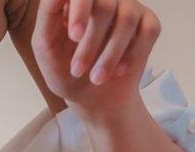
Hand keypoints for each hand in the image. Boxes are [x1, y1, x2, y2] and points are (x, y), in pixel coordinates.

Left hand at [32, 0, 160, 115]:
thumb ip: (47, 15)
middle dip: (91, 43)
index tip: (75, 36)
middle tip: (77, 71)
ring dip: (110, 55)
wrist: (94, 99)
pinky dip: (132, 55)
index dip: (80, 8)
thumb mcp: (46, 47)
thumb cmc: (65, 71)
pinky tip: (119, 70)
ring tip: (96, 79)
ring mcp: (128, 6)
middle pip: (105, 4)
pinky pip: (148, 31)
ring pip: (126, 19)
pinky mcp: (147, 22)